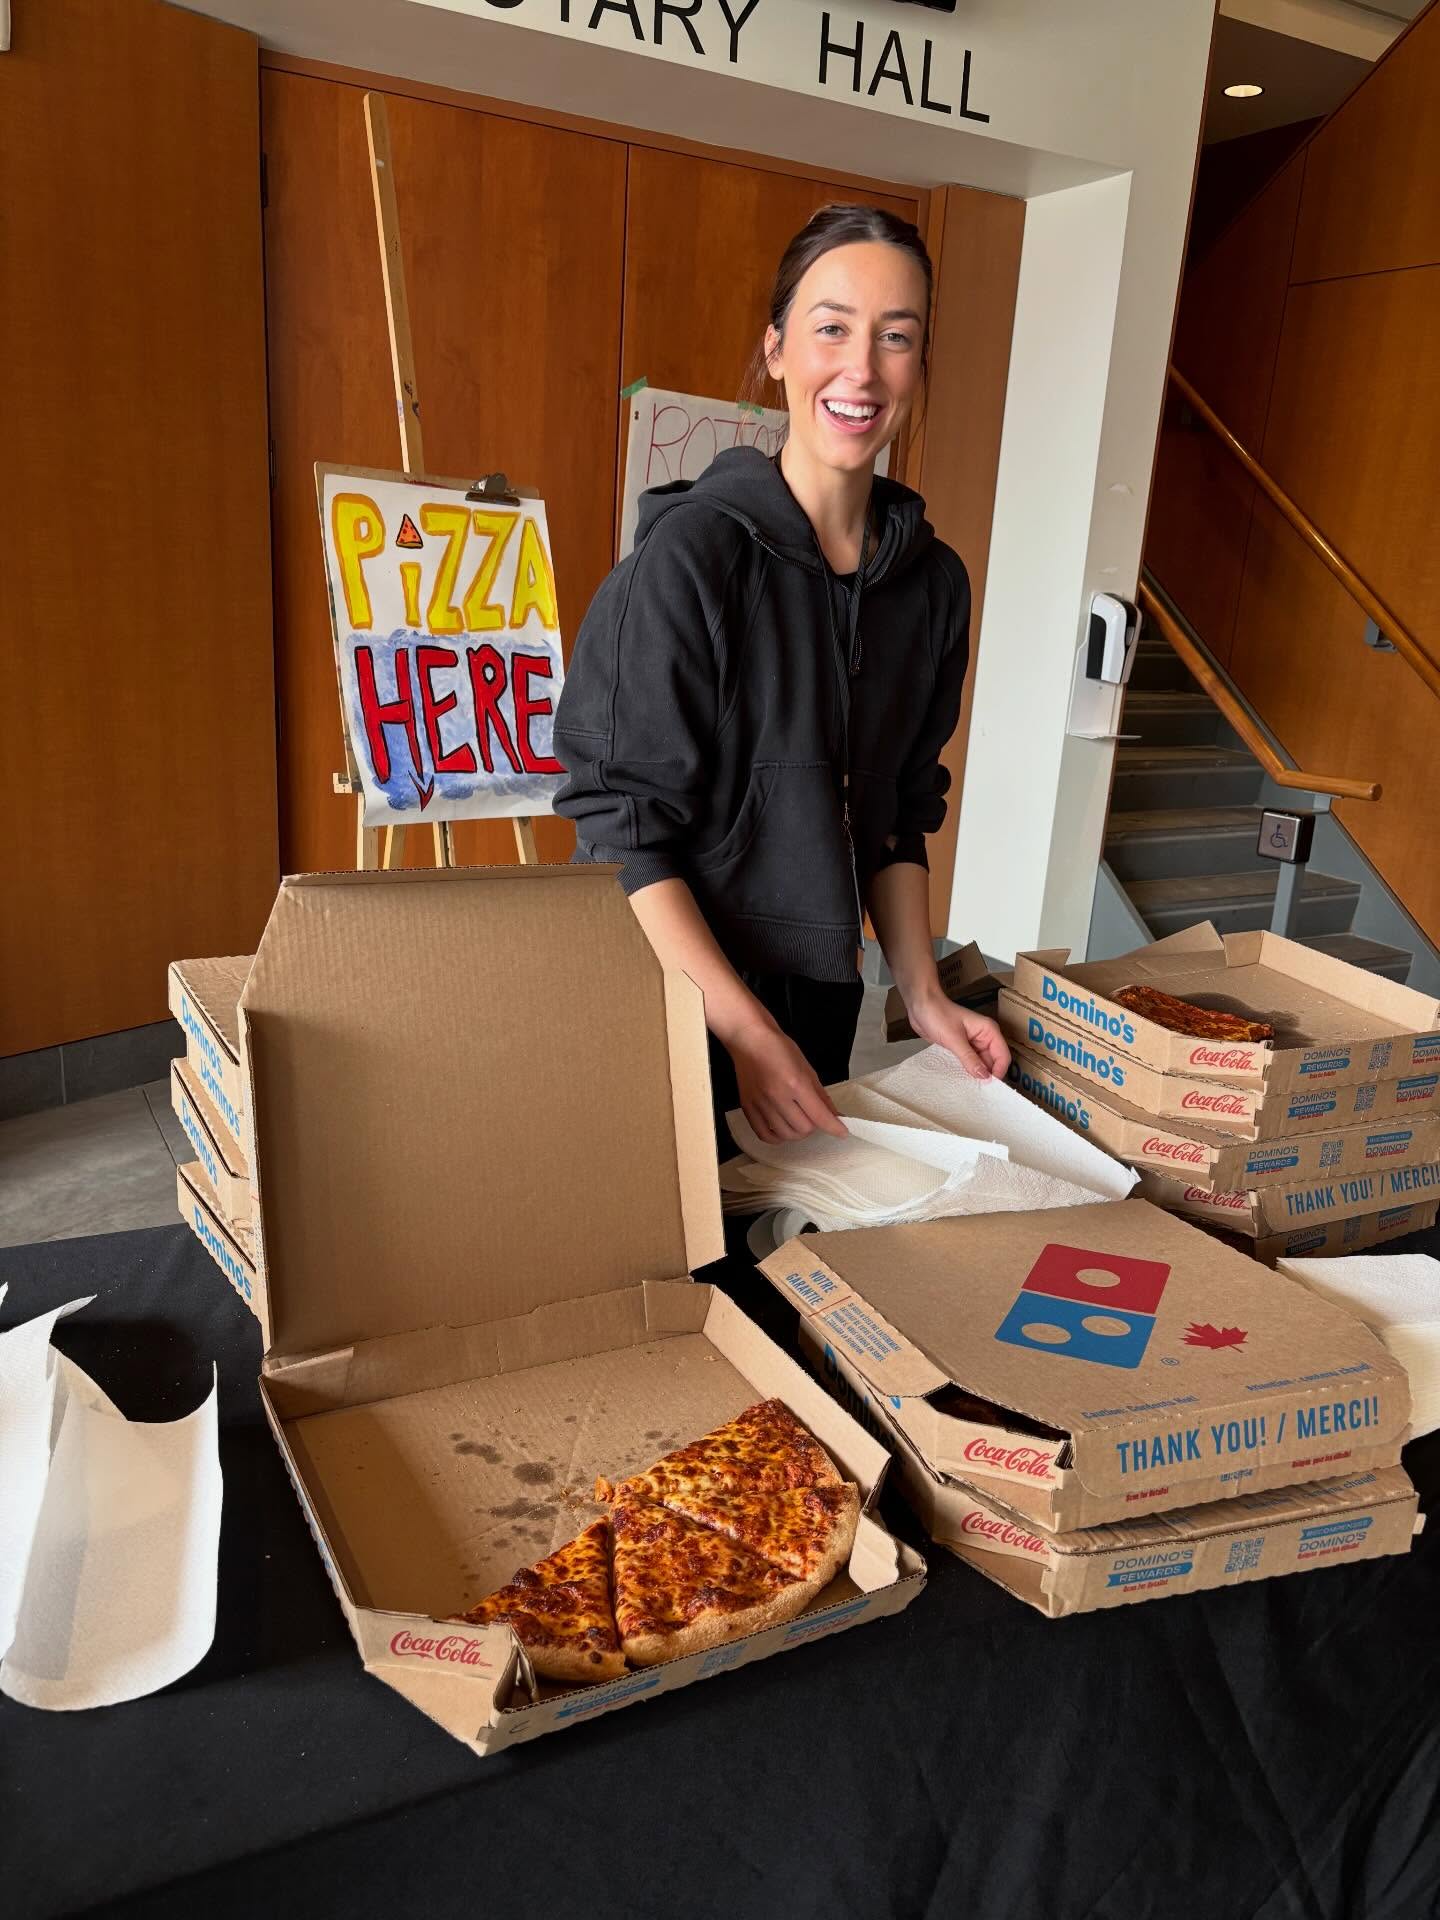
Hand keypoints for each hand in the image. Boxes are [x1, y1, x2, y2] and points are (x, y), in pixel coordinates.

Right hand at [727, 1022, 848, 1144]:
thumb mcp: (807, 1068)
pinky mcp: (747, 1108)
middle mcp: (777, 1096)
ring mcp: (760, 1104)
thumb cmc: (779, 1048)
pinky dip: (777, 1137)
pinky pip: (765, 1135)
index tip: (842, 1132)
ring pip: (786, 1135)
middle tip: (812, 1115)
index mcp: (795, 1083)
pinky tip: (782, 1128)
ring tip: (797, 1120)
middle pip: (803, 1129)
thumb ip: (821, 1096)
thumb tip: (835, 1115)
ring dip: (797, 1131)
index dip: (834, 1127)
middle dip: (814, 1125)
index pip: (819, 1116)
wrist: (749, 1039)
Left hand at [908, 995, 1011, 1080]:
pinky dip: (966, 1070)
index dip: (998, 1071)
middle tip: (979, 1091)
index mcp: (988, 1031)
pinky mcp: (961, 1048)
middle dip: (987, 1075)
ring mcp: (972, 1043)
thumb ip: (969, 1058)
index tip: (990, 1087)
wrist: (920, 1005)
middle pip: (993, 1062)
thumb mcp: (954, 1039)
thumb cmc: (938, 1015)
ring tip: (970, 1088)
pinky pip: (968, 1062)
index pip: (1002, 1056)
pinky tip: (961, 1080)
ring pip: (980, 1064)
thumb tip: (984, 1076)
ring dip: (976, 1074)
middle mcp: (983, 1038)